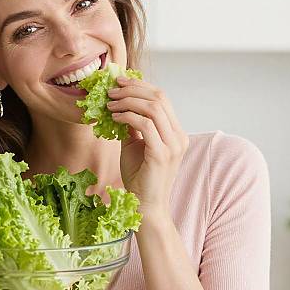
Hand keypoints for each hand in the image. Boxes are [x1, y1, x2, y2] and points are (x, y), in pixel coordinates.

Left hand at [106, 76, 189, 214]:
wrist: (146, 207)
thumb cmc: (140, 178)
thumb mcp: (134, 145)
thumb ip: (132, 125)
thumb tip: (119, 105)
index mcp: (175, 132)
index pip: (162, 98)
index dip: (140, 86)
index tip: (120, 82)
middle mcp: (179, 136)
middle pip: (159, 97)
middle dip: (133, 89)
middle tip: (112, 89)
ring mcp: (173, 145)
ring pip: (153, 108)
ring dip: (127, 101)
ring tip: (110, 104)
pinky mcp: (162, 154)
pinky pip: (145, 125)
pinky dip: (127, 116)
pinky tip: (114, 117)